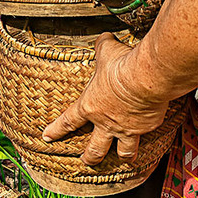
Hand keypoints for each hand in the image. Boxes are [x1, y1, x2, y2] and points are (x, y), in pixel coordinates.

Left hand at [41, 34, 169, 164]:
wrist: (146, 78)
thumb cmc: (122, 66)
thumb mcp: (106, 52)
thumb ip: (102, 47)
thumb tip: (104, 37)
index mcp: (90, 106)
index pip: (67, 121)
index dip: (56, 130)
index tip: (47, 137)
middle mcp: (106, 123)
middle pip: (94, 149)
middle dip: (90, 157)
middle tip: (87, 161)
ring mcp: (127, 129)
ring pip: (123, 152)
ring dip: (122, 156)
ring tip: (124, 158)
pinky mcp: (147, 128)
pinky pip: (147, 136)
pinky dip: (148, 136)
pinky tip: (151, 133)